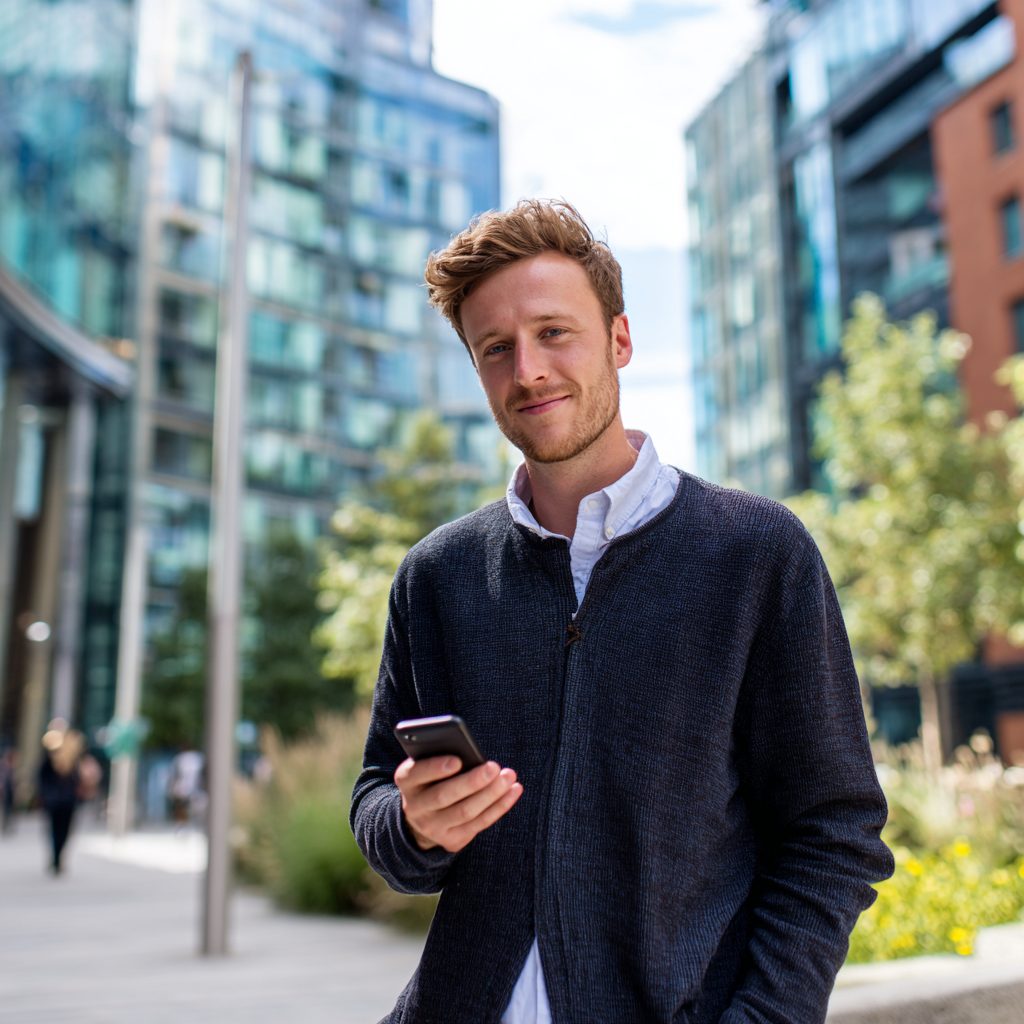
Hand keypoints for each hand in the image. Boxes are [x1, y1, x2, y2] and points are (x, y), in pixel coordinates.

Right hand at [394, 756, 522, 852]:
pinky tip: (513, 790)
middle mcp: (415, 807)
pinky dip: (499, 806)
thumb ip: (441, 755)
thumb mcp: (428, 763)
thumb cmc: (433, 776)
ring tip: (508, 776)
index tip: (457, 760)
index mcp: (406, 781)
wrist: (423, 814)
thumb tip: (470, 753)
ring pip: (465, 812)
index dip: (435, 768)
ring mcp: (433, 827)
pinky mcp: (451, 840)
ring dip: (491, 794)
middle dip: (471, 782)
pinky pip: (479, 823)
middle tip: (494, 766)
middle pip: (444, 796)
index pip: (416, 774)